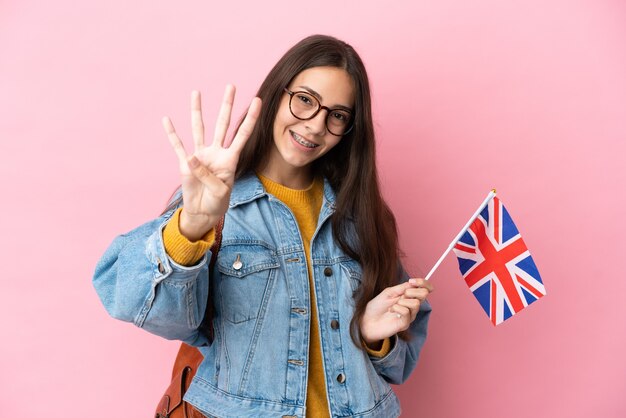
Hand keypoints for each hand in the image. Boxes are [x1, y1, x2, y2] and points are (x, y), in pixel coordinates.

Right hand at [163, 86, 261, 240]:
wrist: (204, 212)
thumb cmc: (218, 202)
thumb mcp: (220, 191)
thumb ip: (207, 174)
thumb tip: (191, 158)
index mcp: (230, 158)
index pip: (243, 134)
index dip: (250, 118)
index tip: (257, 100)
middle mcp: (216, 152)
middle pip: (223, 123)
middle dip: (227, 105)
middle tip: (231, 86)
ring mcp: (200, 156)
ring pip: (199, 128)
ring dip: (197, 111)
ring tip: (196, 92)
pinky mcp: (185, 163)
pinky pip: (178, 145)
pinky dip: (172, 133)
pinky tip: (167, 120)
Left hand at [360, 278, 432, 345]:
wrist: (367, 320)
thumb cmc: (377, 306)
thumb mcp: (389, 292)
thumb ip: (402, 287)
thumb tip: (414, 282)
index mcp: (409, 296)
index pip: (425, 288)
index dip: (423, 282)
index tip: (412, 280)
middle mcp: (412, 305)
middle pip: (424, 294)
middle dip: (412, 291)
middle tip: (401, 295)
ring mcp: (410, 315)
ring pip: (415, 303)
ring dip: (401, 301)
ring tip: (392, 306)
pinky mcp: (405, 323)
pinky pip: (406, 312)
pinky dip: (396, 308)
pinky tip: (391, 311)